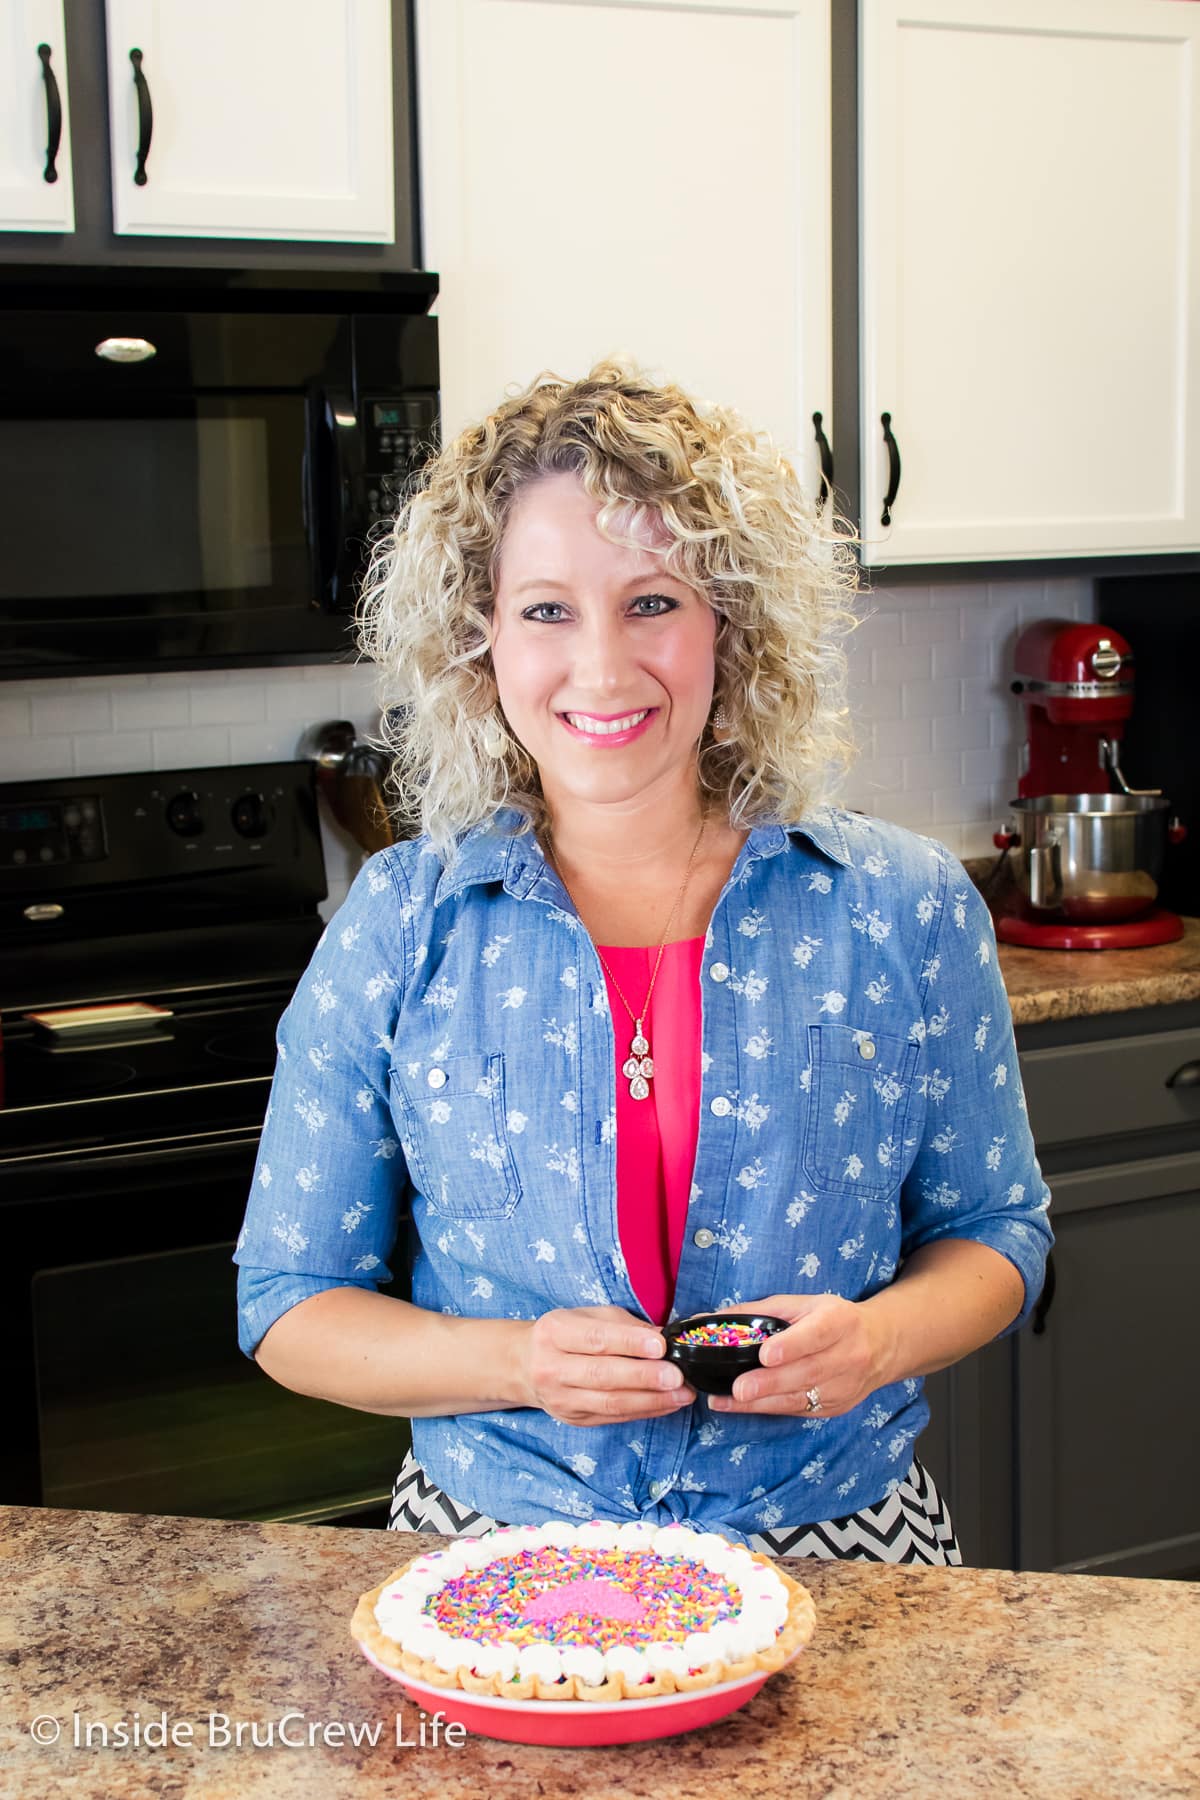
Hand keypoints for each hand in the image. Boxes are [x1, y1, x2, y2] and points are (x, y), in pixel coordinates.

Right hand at [518, 1305, 696, 1427]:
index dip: (629, 1343)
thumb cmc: (565, 1334)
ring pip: (610, 1403)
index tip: (661, 1346)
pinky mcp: (574, 1419)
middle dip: (645, 1377)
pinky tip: (667, 1404)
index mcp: (555, 1332)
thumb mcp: (587, 1316)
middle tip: (677, 1376)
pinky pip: (614, 1417)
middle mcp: (553, 1367)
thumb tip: (661, 1336)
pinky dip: (645, 1411)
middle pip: (603, 1375)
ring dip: (651, 1400)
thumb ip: (623, 1325)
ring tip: (681, 1393)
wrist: (525, 1366)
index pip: (596, 1339)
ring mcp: (562, 1399)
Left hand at [705, 1293, 889, 1417]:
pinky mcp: (837, 1407)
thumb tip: (716, 1317)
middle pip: (807, 1372)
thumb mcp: (805, 1304)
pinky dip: (772, 1408)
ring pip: (802, 1397)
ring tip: (729, 1402)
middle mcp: (847, 1355)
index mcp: (839, 1321)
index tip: (765, 1355)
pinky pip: (801, 1409)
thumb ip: (762, 1310)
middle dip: (769, 1383)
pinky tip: (745, 1407)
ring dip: (763, 1402)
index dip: (791, 1346)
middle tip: (739, 1389)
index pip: (816, 1335)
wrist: (881, 1345)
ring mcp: (844, 1386)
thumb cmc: (835, 1319)